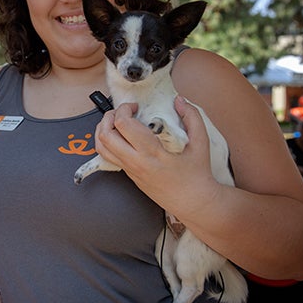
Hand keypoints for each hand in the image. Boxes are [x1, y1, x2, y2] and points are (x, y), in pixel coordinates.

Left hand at [94, 97, 220, 214]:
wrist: (193, 202)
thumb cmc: (197, 174)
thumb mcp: (201, 142)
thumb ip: (192, 117)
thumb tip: (179, 100)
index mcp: (152, 152)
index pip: (123, 126)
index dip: (124, 109)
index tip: (135, 106)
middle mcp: (136, 162)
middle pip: (105, 135)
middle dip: (108, 117)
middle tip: (123, 112)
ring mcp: (130, 170)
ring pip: (101, 147)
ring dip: (103, 129)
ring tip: (116, 121)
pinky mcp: (128, 175)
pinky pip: (107, 157)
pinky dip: (106, 142)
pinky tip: (118, 135)